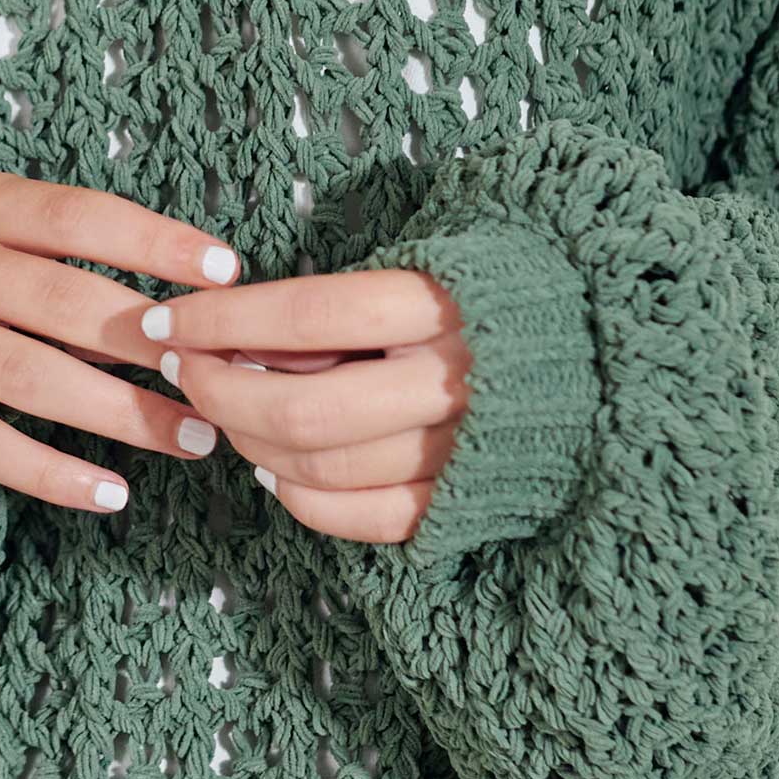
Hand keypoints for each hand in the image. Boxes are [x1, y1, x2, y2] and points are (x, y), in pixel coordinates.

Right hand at [0, 173, 248, 514]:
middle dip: (149, 344)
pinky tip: (110, 493)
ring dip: (119, 412)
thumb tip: (183, 304)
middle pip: (60, 303)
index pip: (78, 217)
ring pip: (30, 376)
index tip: (225, 271)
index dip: (155, 241)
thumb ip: (65, 253)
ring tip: (191, 438)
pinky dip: (48, 472)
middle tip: (220, 378)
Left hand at [134, 263, 470, 543]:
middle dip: (220, 393)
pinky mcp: (472, 504)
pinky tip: (271, 472)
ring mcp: (464, 451)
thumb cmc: (503, 291)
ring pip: (324, 467)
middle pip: (302, 408)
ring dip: (250, 443)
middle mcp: (457, 380)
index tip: (166, 320)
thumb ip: (346, 297)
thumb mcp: (435, 259)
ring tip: (221, 413)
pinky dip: (304, 501)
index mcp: (446, 304)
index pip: (307, 313)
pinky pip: (367, 520)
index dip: (222, 320)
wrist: (612, 353)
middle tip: (181, 371)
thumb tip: (242, 326)